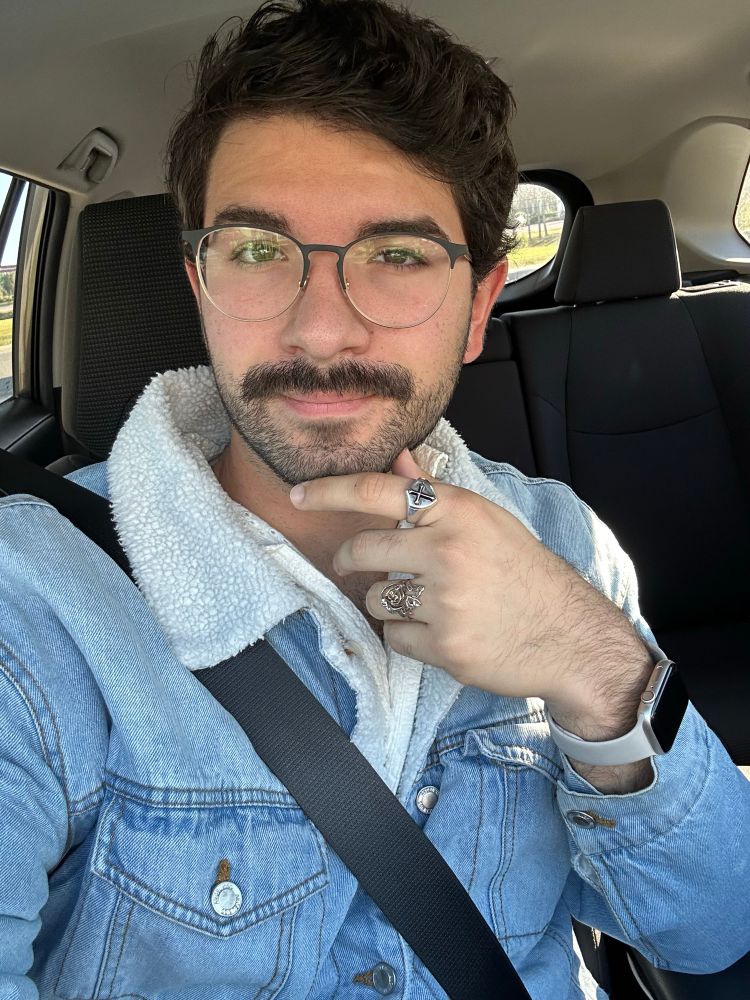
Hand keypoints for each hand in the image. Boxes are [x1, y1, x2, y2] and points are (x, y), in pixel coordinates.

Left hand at [290, 449, 648, 723]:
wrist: (570, 635)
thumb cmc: (524, 573)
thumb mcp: (486, 521)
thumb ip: (434, 492)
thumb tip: (397, 458)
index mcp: (459, 511)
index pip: (378, 490)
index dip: (330, 491)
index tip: (299, 494)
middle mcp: (448, 549)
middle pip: (363, 549)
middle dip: (350, 560)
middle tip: (355, 566)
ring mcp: (446, 599)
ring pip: (374, 597)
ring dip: (387, 602)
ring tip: (427, 604)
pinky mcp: (445, 644)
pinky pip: (394, 637)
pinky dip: (408, 637)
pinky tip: (442, 632)